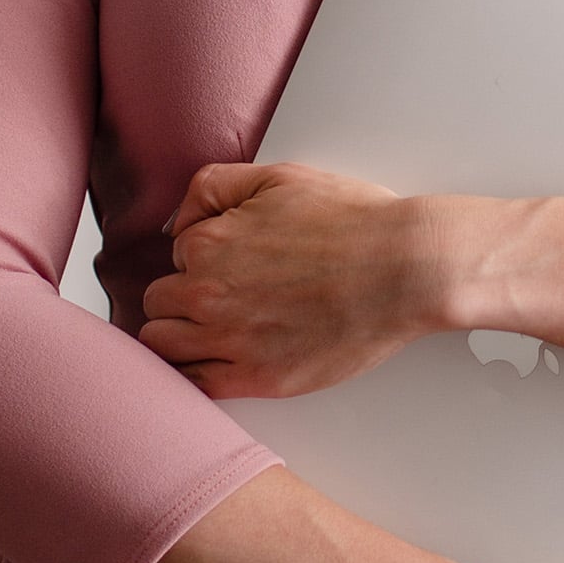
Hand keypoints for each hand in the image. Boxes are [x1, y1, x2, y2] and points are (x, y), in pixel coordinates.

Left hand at [141, 161, 439, 397]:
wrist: (404, 268)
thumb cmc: (352, 221)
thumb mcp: (276, 176)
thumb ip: (213, 189)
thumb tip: (177, 222)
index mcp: (208, 243)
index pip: (176, 255)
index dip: (203, 256)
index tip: (234, 261)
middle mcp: (209, 294)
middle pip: (159, 303)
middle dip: (182, 297)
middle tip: (222, 295)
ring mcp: (231, 340)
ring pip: (162, 346)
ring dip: (179, 335)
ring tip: (214, 330)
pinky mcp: (258, 379)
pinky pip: (193, 386)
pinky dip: (192, 376)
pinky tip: (215, 363)